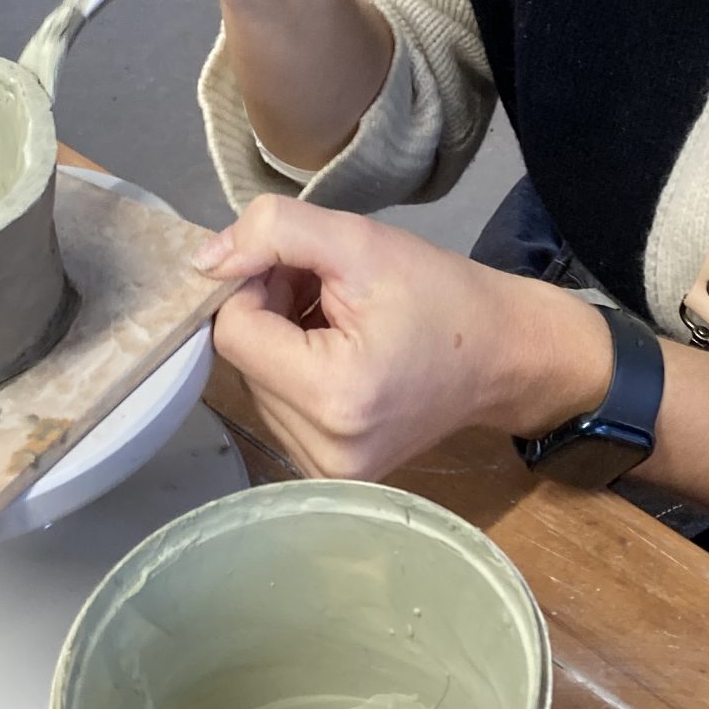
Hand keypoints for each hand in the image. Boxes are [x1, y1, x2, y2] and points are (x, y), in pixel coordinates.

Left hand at [196, 196, 612, 480]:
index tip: (307, 266)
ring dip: (282, 339)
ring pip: (255, 382)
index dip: (258, 283)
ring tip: (341, 320)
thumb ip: (275, 233)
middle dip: (272, 311)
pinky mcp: (329, 475)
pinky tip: (339, 352)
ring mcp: (325, 473)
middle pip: (243, 359)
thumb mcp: (361, 242)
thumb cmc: (443, 296)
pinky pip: (279, 407)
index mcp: (332, 397)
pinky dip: (296, 370)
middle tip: (331, 289)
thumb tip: (202, 261)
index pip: (234, 330)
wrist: (505, 355)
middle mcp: (321, 452)